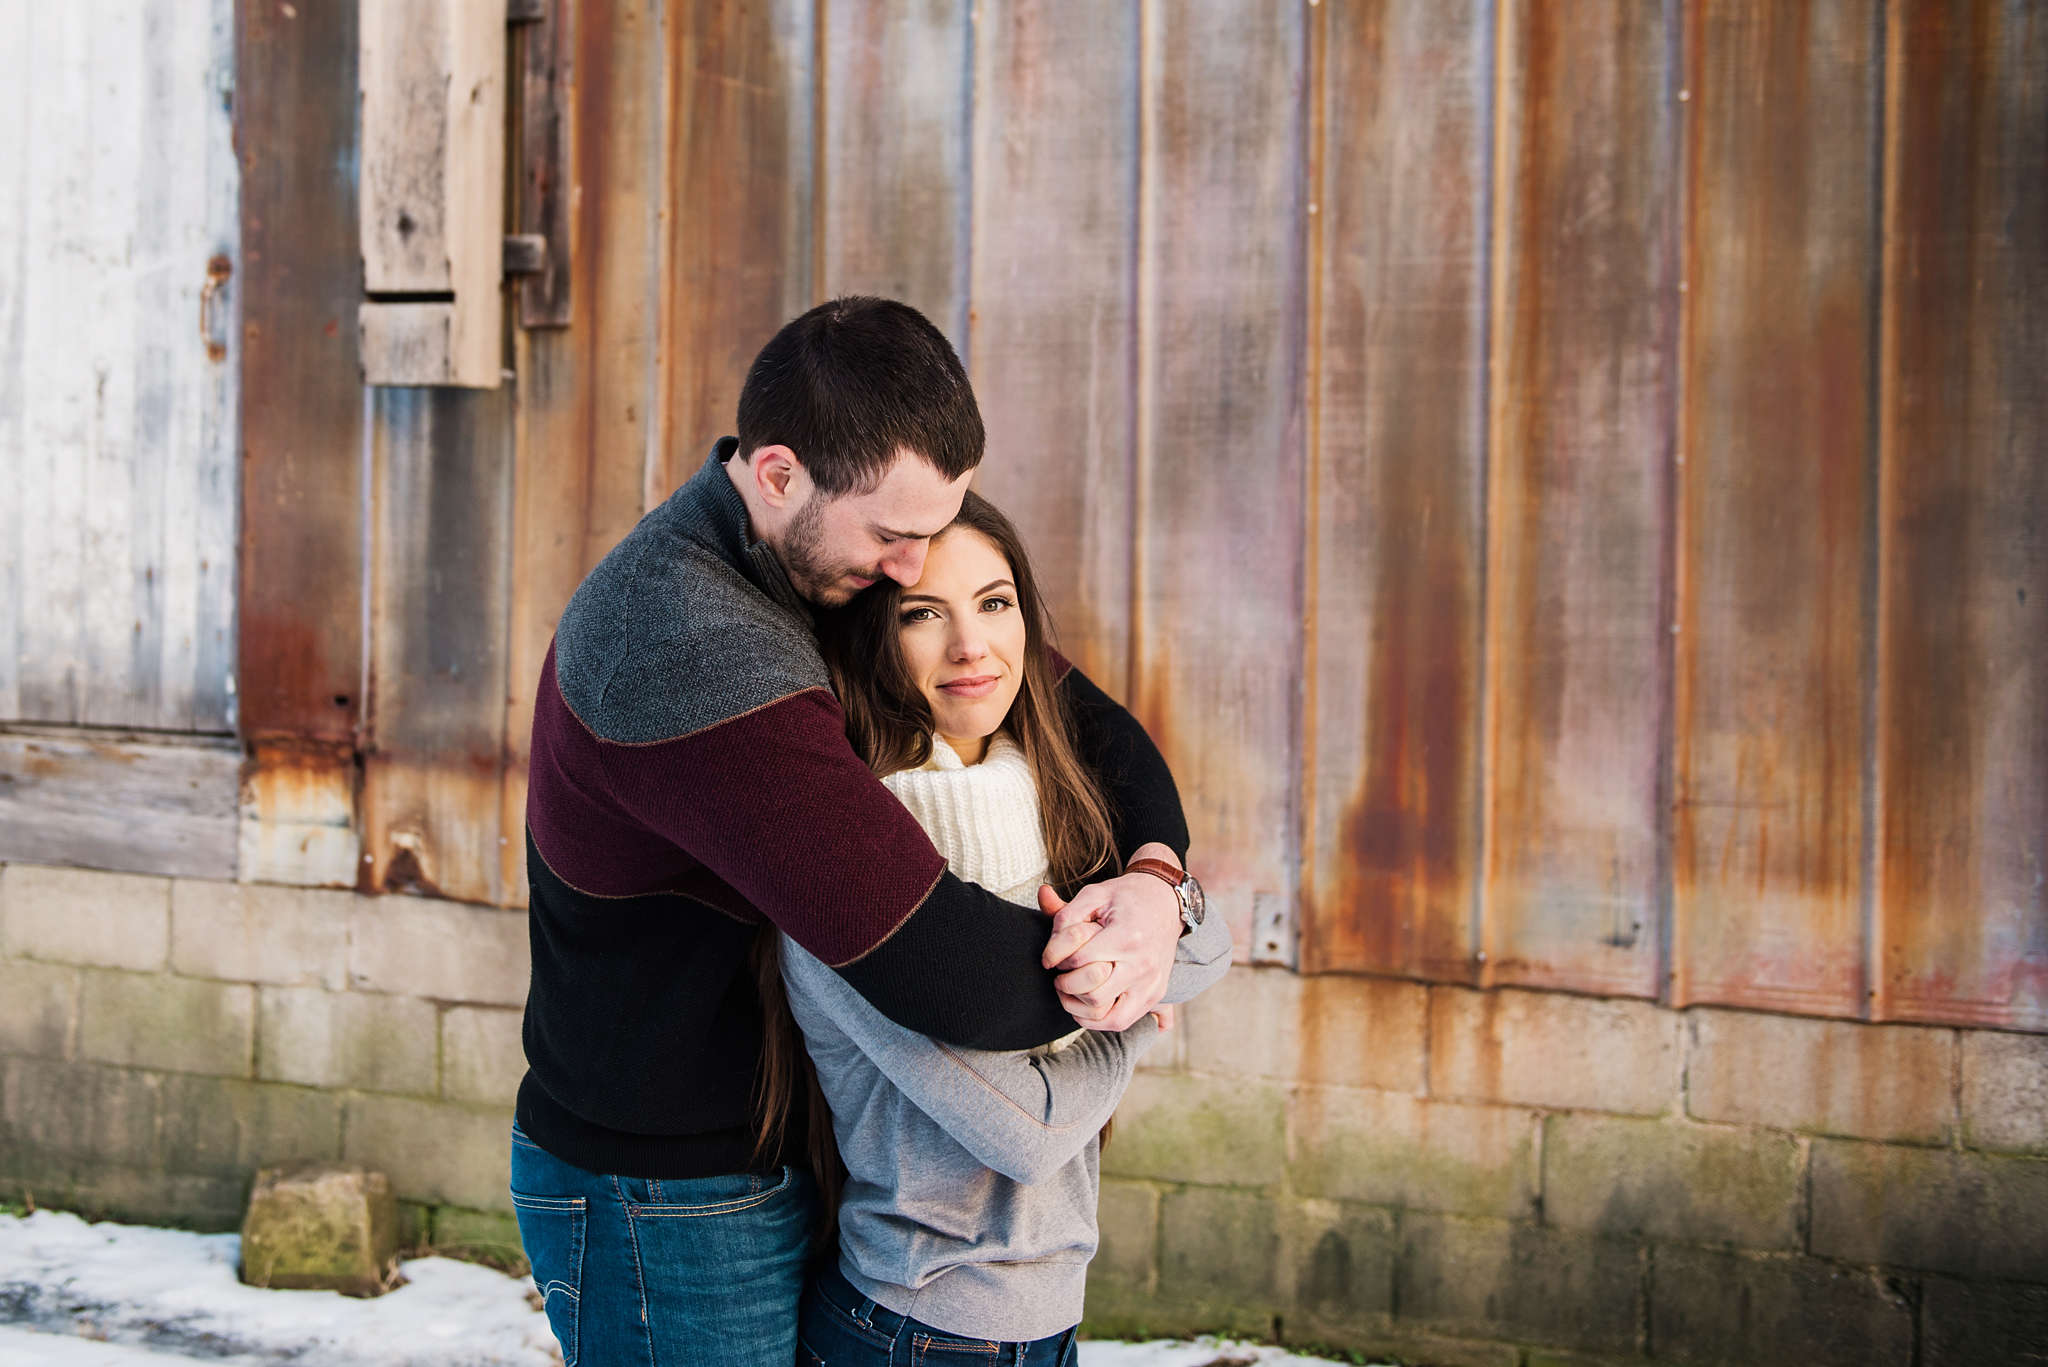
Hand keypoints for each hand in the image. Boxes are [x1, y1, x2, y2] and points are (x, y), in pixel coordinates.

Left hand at [1037, 845, 1184, 1031]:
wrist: (1166, 901)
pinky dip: (1099, 1020)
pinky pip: (1122, 1021)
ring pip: (1107, 1016)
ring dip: (1080, 1009)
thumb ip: (1065, 915)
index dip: (1055, 958)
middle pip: (1092, 993)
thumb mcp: (1095, 893)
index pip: (1078, 959)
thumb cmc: (1127, 897)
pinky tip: (1086, 1005)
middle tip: (1059, 975)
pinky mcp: (1155, 994)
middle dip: (1066, 986)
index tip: (1049, 957)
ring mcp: (1151, 983)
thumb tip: (1047, 952)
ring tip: (1070, 992)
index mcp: (1127, 937)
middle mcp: (1142, 965)